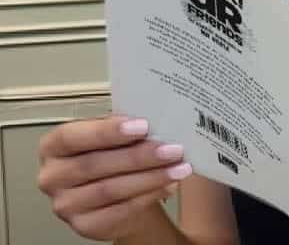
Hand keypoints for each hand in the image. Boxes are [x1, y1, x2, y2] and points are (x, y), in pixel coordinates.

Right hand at [37, 115, 191, 240]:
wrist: (116, 189)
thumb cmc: (112, 152)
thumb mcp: (113, 133)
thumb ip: (124, 126)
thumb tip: (154, 118)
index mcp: (54, 146)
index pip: (74, 136)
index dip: (108, 132)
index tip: (142, 126)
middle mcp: (53, 176)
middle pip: (96, 165)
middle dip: (139, 156)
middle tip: (173, 148)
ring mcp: (66, 205)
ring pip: (111, 190)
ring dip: (150, 177)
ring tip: (179, 167)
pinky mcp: (84, 226)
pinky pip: (120, 211)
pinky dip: (149, 196)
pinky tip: (169, 184)